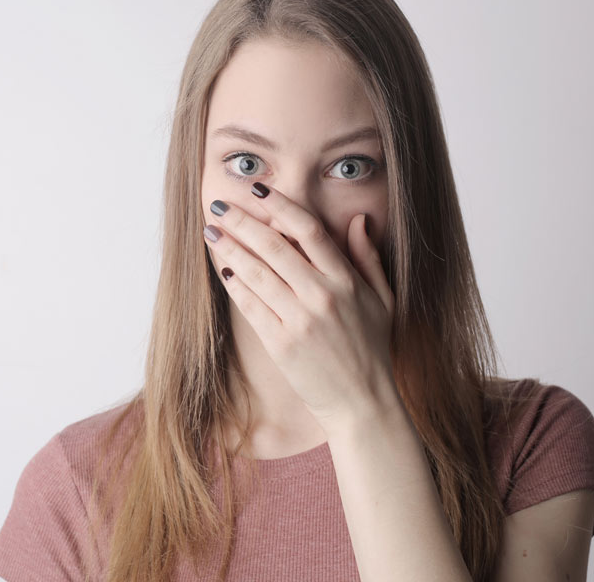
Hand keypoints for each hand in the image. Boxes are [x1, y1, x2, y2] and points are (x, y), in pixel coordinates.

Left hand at [203, 182, 396, 431]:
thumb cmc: (373, 349)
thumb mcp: (382, 300)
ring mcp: (299, 321)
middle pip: (273, 246)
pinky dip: (235, 285)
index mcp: (346, 281)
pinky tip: (223, 269)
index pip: (308, 230)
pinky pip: (250, 306)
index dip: (280, 206)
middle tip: (220, 205)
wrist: (362, 402)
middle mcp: (321, 296)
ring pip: (255, 273)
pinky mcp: (281, 344)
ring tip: (211, 232)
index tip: (258, 191)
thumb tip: (358, 220)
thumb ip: (368, 258)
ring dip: (229, 249)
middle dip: (242, 221)